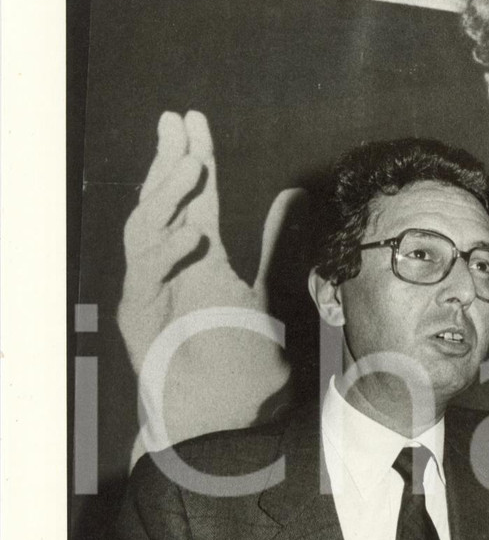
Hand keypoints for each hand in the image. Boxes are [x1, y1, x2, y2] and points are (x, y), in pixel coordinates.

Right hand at [119, 111, 300, 453]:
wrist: (231, 421)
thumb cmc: (247, 363)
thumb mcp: (274, 291)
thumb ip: (277, 244)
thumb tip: (295, 194)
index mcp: (200, 255)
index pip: (194, 195)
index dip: (192, 155)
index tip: (192, 118)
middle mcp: (170, 267)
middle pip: (161, 202)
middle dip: (166, 161)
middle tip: (179, 126)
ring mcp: (151, 291)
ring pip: (144, 229)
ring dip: (165, 195)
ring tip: (192, 165)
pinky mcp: (141, 320)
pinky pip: (145, 276)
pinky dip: (165, 252)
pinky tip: (191, 232)